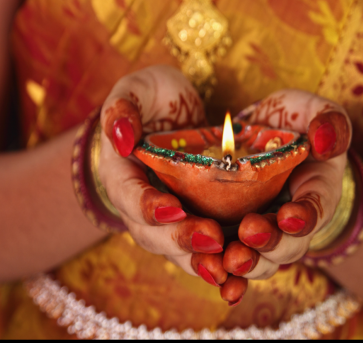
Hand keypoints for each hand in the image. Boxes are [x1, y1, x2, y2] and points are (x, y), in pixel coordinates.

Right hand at [98, 65, 245, 304]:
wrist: (168, 117)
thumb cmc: (151, 101)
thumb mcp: (135, 91)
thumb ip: (122, 109)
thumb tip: (120, 137)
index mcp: (123, 175)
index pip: (129, 196)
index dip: (148, 206)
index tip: (173, 209)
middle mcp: (142, 205)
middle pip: (154, 234)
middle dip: (181, 241)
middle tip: (212, 241)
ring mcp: (168, 218)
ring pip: (179, 249)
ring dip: (202, 260)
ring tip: (228, 268)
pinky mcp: (194, 220)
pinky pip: (202, 247)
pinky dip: (220, 262)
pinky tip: (242, 271)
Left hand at [223, 89, 351, 287]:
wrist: (265, 138)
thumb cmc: (291, 124)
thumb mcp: (312, 111)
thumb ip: (329, 120)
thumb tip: (325, 140)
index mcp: (316, 192)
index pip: (316, 208)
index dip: (305, 216)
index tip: (289, 214)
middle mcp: (292, 221)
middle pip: (288, 245)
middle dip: (270, 244)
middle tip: (250, 233)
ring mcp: (264, 232)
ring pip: (259, 260)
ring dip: (245, 264)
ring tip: (226, 261)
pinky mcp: (235, 235)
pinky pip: (231, 261)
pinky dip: (222, 273)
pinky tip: (211, 276)